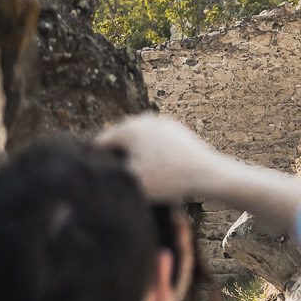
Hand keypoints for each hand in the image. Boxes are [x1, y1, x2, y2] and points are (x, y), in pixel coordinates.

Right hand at [98, 114, 231, 201]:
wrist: (207, 173)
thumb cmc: (168, 179)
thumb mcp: (132, 182)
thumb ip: (110, 175)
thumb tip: (93, 174)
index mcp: (128, 128)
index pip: (100, 143)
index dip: (97, 162)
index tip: (100, 179)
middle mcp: (142, 119)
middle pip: (119, 139)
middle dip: (117, 157)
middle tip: (120, 180)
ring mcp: (160, 121)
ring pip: (138, 139)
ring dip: (134, 155)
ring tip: (139, 176)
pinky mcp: (175, 128)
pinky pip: (154, 141)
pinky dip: (151, 153)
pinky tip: (155, 170)